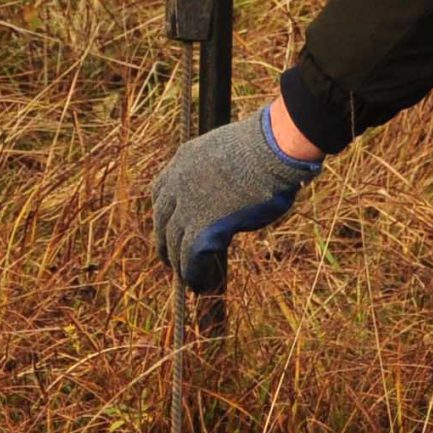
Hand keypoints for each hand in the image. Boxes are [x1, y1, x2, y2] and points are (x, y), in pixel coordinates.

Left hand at [149, 107, 323, 289]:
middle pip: (162, 219)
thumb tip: (232, 187)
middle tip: (171, 256)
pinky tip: (200, 285)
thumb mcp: (231, 151)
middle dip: (165, 240)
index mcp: (184, 159)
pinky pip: (190, 259)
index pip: (161, 190)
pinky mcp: (201, 229)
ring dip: (178, 262)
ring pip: (173, 243)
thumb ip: (221, 171)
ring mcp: (187, 206)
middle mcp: (178, 182)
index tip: (170, 223)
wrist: (271, 150)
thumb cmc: (267, 146)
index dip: (165, 212)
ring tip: (187, 278)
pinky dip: (193, 275)